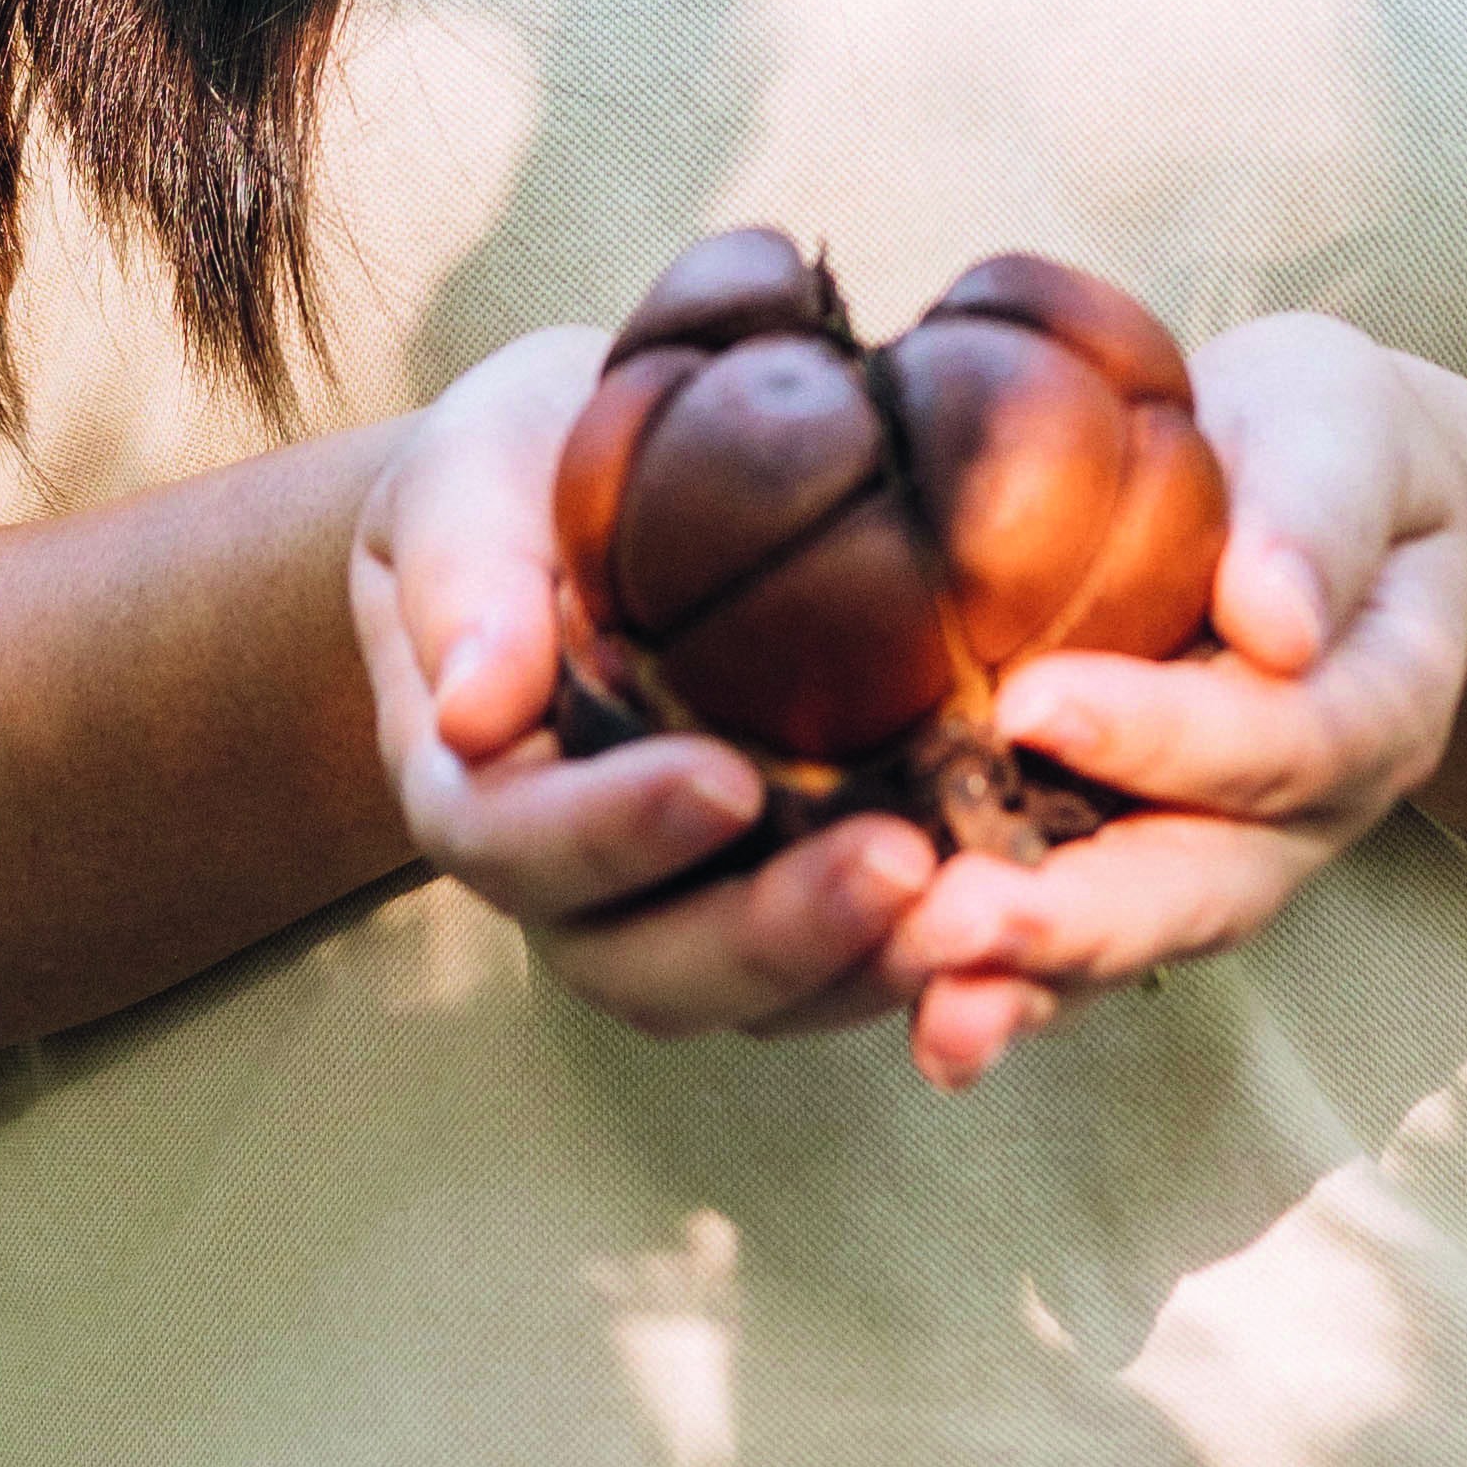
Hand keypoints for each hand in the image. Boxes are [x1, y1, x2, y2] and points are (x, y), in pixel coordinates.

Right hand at [348, 325, 941, 1036]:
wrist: (578, 473)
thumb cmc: (508, 478)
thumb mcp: (462, 488)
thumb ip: (462, 585)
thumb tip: (470, 709)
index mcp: (479, 787)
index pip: (523, 846)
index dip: (618, 832)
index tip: (725, 782)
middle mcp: (575, 879)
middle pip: (648, 964)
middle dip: (771, 934)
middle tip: (896, 865)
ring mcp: (681, 897)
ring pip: (755, 993)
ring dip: (860, 965)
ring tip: (971, 903)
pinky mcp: (780, 883)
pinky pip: (836, 960)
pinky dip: (913, 950)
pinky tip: (1005, 895)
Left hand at [876, 314, 1466, 1091]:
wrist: (1305, 487)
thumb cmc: (1318, 445)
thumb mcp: (1340, 431)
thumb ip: (1320, 512)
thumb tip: (1278, 619)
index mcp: (1379, 698)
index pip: (1284, 738)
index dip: (1165, 736)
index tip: (1032, 706)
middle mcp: (1311, 809)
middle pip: (1211, 885)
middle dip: (1083, 916)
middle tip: (957, 919)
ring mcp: (1227, 852)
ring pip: (1142, 941)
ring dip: (1034, 980)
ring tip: (932, 1002)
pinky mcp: (1139, 862)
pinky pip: (1084, 946)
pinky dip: (1009, 987)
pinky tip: (929, 1018)